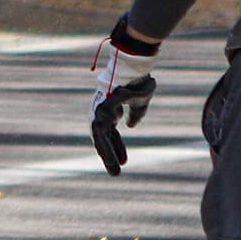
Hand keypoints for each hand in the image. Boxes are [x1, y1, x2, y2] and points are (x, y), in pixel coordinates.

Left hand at [89, 39, 157, 175]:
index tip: (123, 161)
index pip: (110, 133)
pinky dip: (107, 146)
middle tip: (115, 174)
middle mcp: (102, 110)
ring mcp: (100, 109)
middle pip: (103, 138)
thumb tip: (130, 126)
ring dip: (107, 156)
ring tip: (115, 172)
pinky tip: (112, 159)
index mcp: (109, 109)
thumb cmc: (138, 79)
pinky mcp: (103, 109)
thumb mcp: (140, 101)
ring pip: (100, 138)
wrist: (136, 65)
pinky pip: (102, 133)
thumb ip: (135, 113)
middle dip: (109, 156)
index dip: (116, 147)